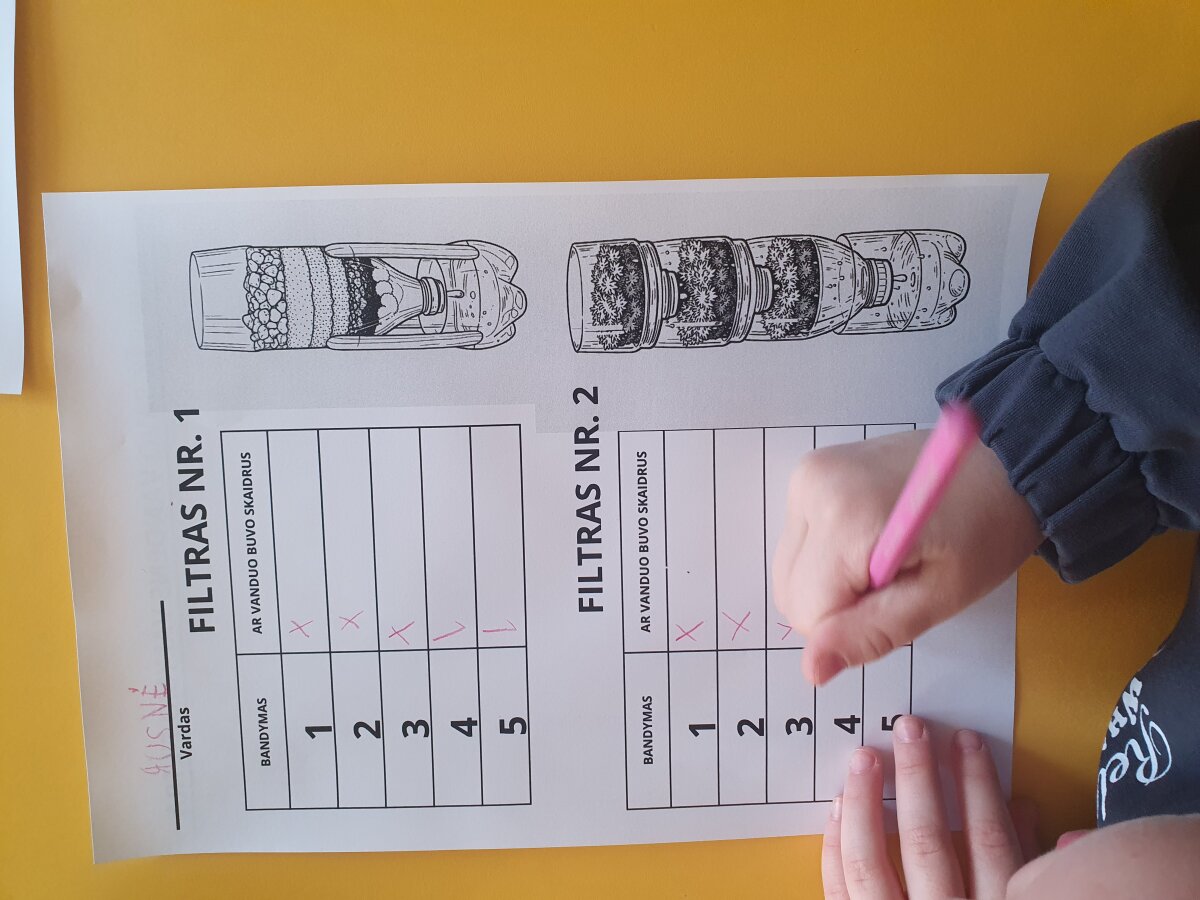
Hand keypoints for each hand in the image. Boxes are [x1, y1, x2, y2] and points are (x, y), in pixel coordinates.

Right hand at [772, 429, 1040, 684]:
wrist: (1003, 463)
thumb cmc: (986, 528)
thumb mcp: (941, 594)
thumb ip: (872, 633)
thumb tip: (812, 669)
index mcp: (845, 517)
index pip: (808, 613)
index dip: (854, 625)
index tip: (901, 598)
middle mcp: (810, 488)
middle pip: (791, 592)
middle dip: (839, 605)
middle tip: (899, 579)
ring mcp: (806, 476)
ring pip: (791, 571)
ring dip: (833, 582)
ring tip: (888, 556)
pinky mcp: (807, 474)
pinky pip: (799, 544)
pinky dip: (829, 556)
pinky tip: (871, 538)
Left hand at [823, 715, 1034, 899]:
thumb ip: (1024, 863)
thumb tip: (1021, 805)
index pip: (989, 842)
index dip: (978, 786)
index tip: (965, 740)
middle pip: (926, 843)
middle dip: (917, 780)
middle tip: (909, 729)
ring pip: (871, 863)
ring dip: (865, 804)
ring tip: (864, 758)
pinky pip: (840, 891)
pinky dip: (836, 848)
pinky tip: (838, 809)